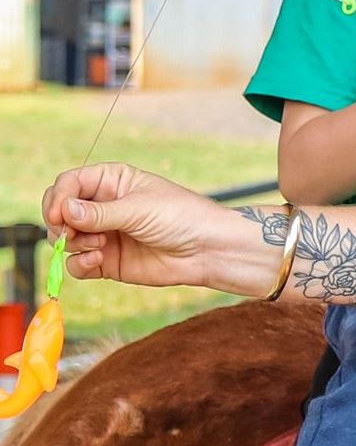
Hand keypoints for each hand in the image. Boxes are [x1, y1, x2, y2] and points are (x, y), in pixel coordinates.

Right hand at [41, 163, 273, 296]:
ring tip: (99, 245)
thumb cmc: (181, 217)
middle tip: (71, 233)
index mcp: (112, 181)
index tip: (59, 214)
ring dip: (72, 243)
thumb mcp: (139, 208)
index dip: (58, 198)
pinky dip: (79, 264)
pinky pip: (77, 265)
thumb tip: (64, 210)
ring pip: (64, 238)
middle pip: (59, 211)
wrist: (208, 250)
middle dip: (59, 222)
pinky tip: (98, 260)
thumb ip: (100, 212)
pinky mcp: (107, 261)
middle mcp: (103, 206)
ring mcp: (104, 234)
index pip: (68, 183)